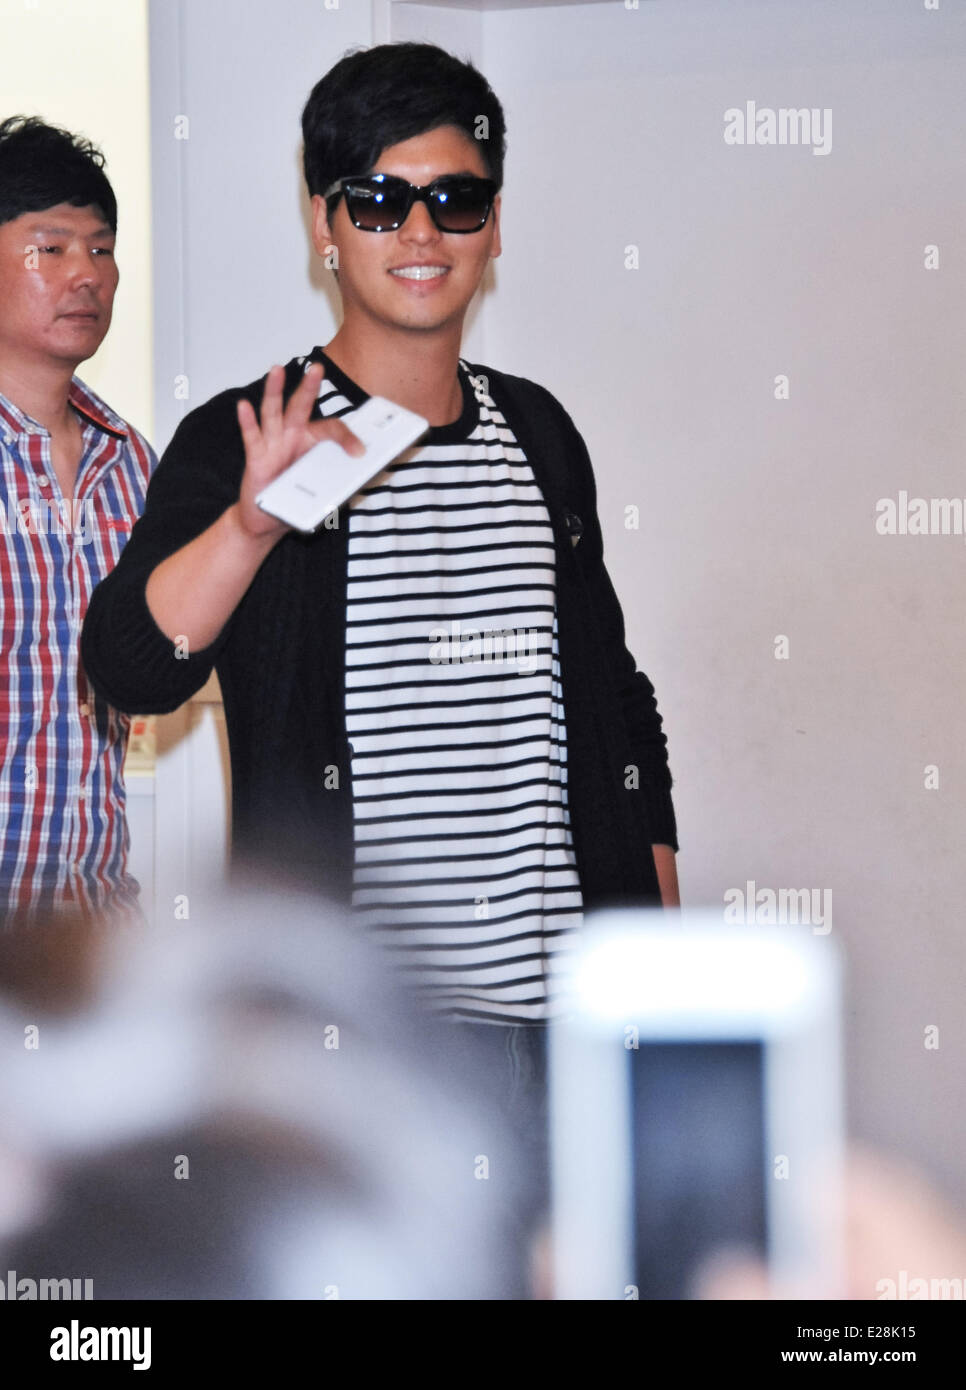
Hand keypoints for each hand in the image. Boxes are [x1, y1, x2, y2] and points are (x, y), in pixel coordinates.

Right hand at [234, 361, 364, 539]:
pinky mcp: (255, 457)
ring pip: (273, 412)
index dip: (347, 438)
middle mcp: (291, 436)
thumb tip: (360, 481)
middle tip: (317, 368)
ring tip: (276, 370)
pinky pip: (252, 436)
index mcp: (310, 442)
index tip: (360, 452)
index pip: (331, 429)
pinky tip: (244, 406)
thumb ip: (337, 482)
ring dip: (274, 390)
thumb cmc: (292, 501)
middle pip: (300, 406)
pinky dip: (247, 421)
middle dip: (309, 386)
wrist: (265, 521)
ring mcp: (272, 444)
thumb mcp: (321, 493)